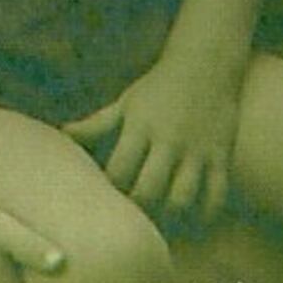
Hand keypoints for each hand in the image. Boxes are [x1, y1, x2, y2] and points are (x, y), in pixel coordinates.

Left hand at [65, 47, 238, 229]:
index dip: (110, 191)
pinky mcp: (221, 154)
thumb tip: (62, 134)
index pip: (118, 171)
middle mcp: (168, 139)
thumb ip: (96, 124)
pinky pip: (216, 193)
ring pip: (183, 196)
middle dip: (138, 209)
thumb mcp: (127, 103)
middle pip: (148, 190)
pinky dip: (207, 212)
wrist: (207, 61)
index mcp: (140, 126)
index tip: (108, 199)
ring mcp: (197, 149)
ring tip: (163, 222)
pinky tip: (196, 217)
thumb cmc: (159, 86)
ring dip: (170, 215)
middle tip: (134, 219)